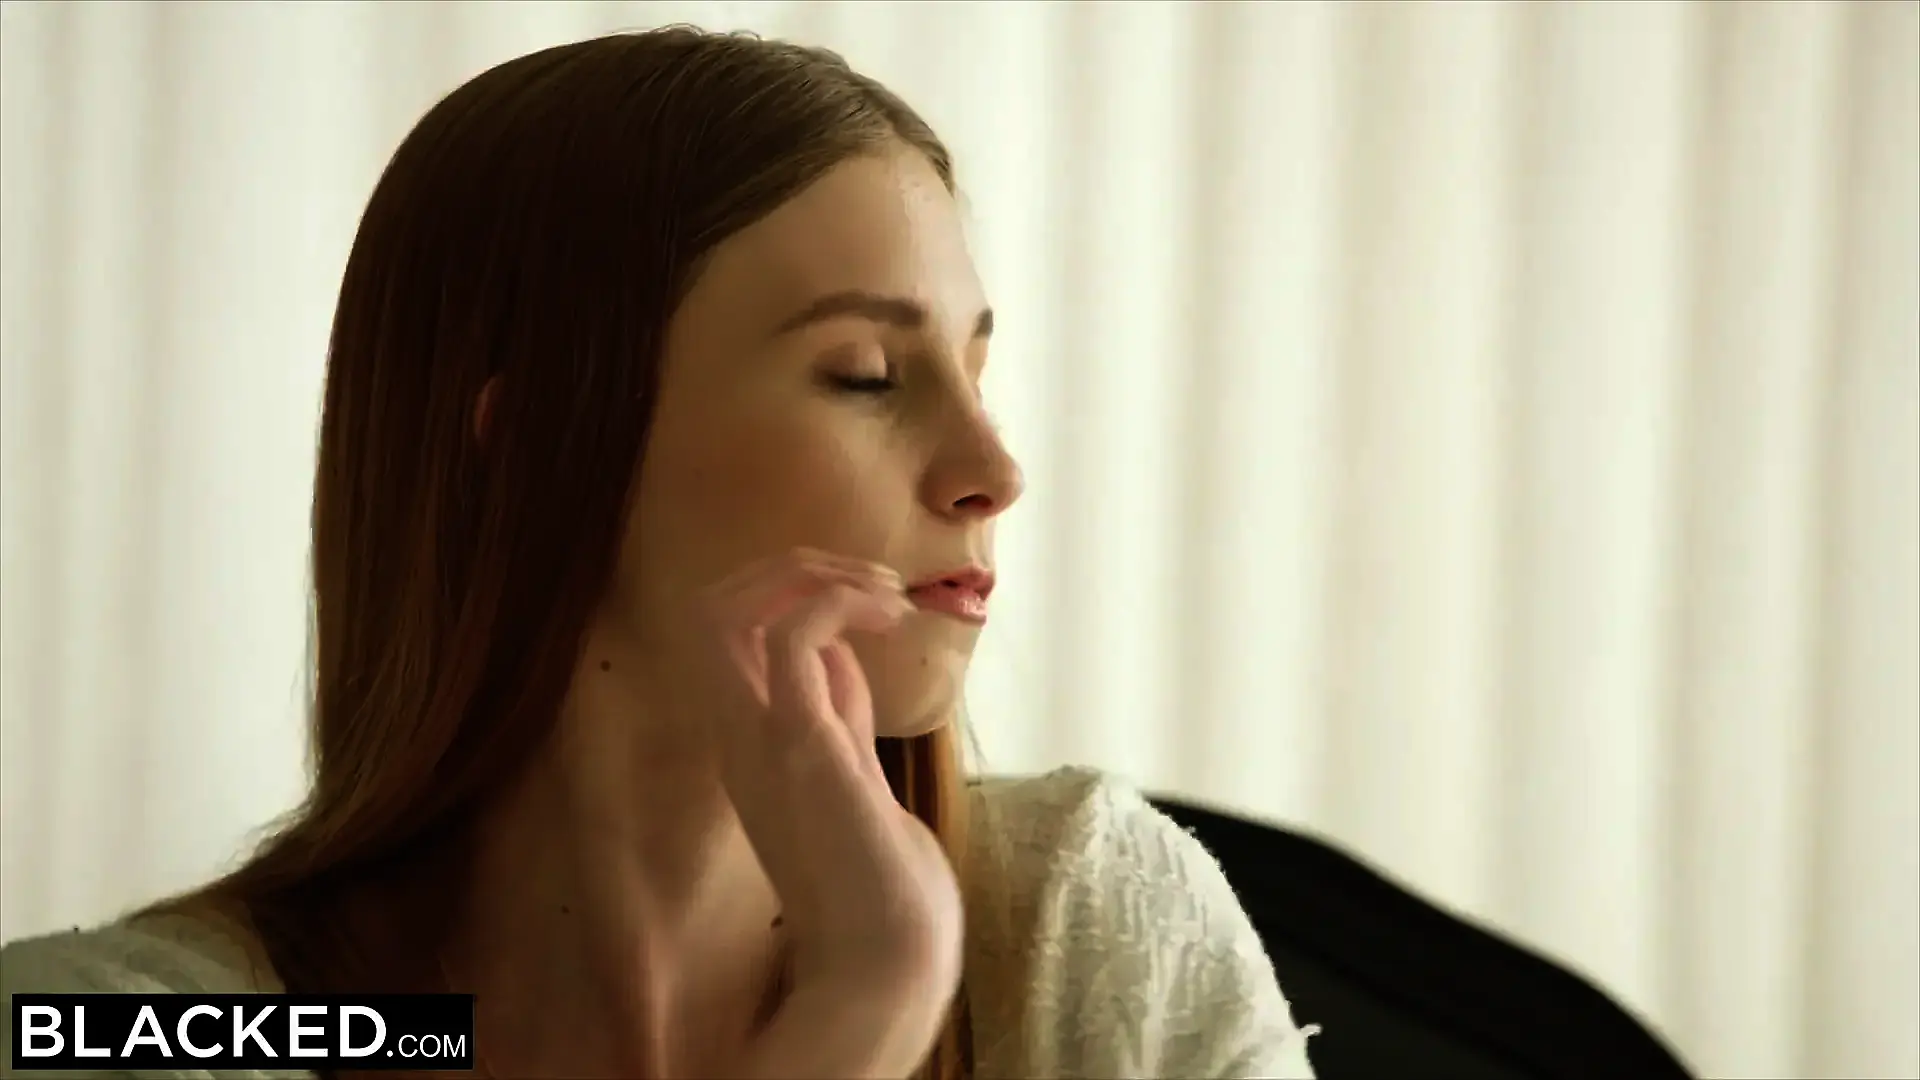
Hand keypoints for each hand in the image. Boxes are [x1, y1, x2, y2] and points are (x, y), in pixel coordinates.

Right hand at [697, 549, 964, 1077]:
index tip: (863, 597)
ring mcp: (758, 738)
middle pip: (708, 607)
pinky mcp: (800, 744)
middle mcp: (736, 734)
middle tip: (870, 579)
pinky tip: (889, 618)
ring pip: (724, 609)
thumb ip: (837, 712)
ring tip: (885, 590)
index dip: (784, 591)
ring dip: (811, 574)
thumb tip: (841, 651)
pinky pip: (789, 639)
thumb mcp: (850, 773)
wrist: (887, 955)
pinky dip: (836, 603)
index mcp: (744, 738)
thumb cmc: (879, 876)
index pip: (725, 632)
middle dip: (787, 566)